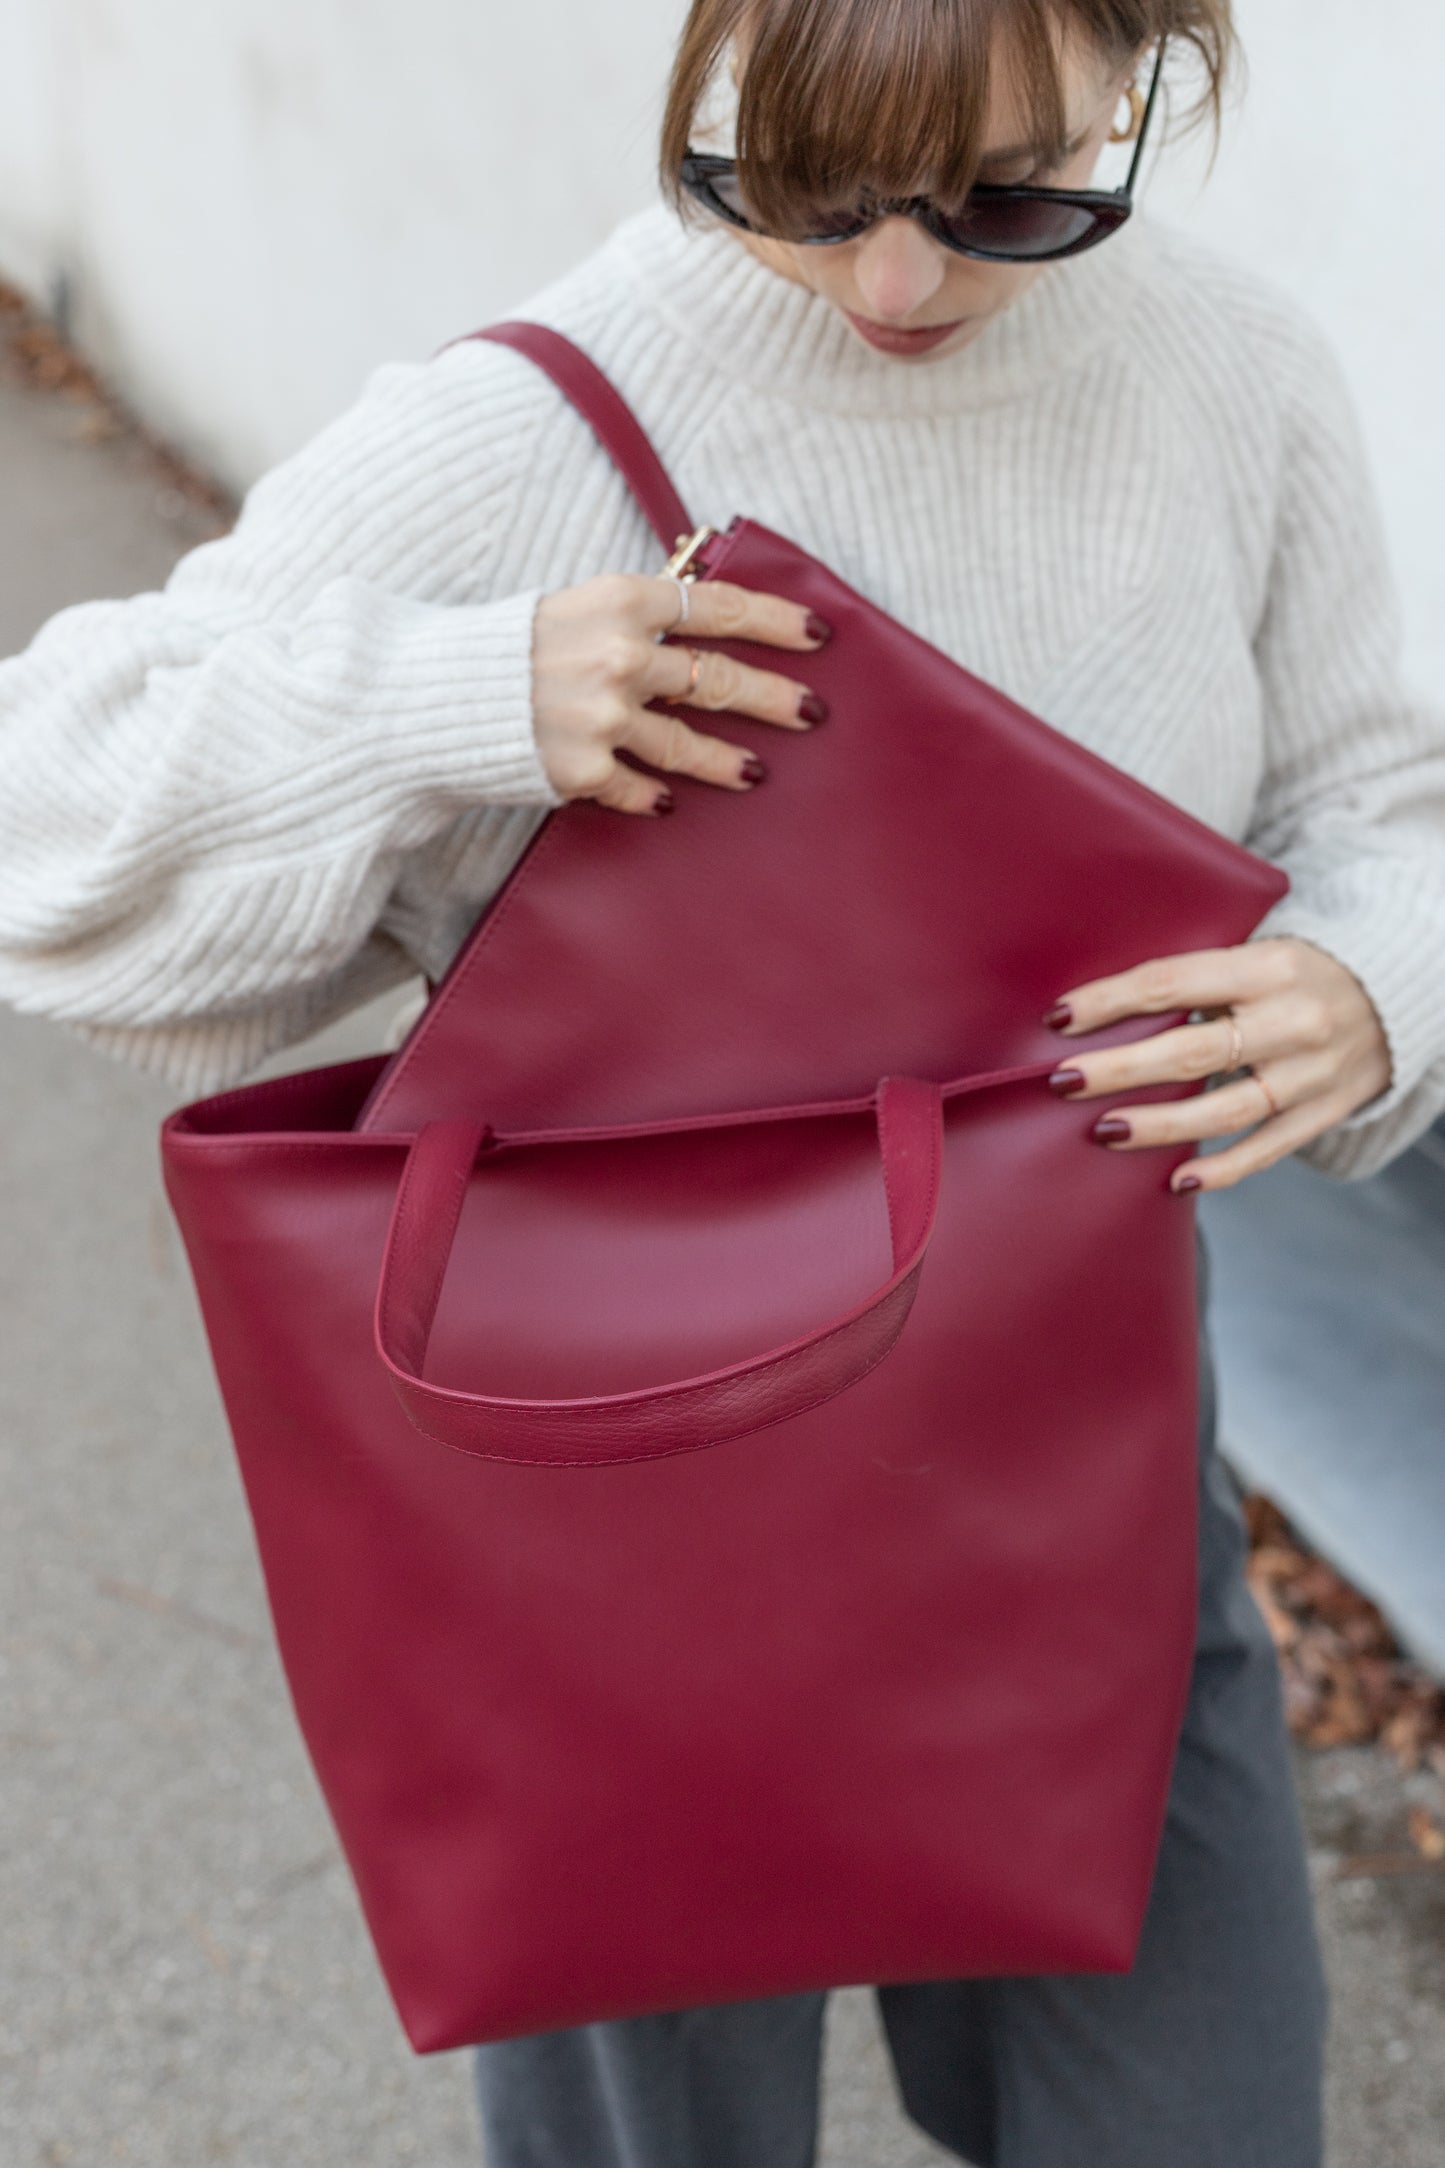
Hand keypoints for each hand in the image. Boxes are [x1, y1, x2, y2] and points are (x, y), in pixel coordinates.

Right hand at [532, 573, 827, 814]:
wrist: (426, 698)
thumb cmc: (503, 648)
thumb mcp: (571, 607)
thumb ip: (635, 616)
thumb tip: (705, 621)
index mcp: (620, 600)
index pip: (720, 607)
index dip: (774, 622)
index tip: (816, 635)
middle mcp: (618, 656)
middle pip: (717, 679)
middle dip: (773, 699)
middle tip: (811, 713)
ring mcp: (602, 716)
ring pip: (687, 744)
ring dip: (727, 761)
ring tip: (753, 773)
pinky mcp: (581, 768)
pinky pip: (637, 787)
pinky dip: (654, 794)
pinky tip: (670, 800)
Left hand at [1046, 937, 1391, 1194]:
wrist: (1395, 995)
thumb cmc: (1298, 973)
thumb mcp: (1257, 952)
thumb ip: (1197, 977)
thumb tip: (1100, 1008)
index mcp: (1269, 967)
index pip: (1174, 983)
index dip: (1112, 1001)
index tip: (1059, 1018)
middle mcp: (1294, 1021)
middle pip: (1193, 1051)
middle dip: (1120, 1068)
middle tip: (1064, 1080)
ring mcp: (1312, 1074)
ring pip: (1225, 1109)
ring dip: (1159, 1125)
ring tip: (1104, 1131)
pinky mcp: (1323, 1112)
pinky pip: (1266, 1148)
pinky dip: (1222, 1169)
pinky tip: (1176, 1180)